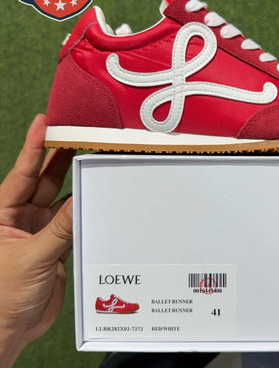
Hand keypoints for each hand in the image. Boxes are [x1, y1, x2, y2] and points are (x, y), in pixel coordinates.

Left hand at [0, 114, 74, 366]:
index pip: (21, 173)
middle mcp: (20, 218)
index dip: (33, 146)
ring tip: (93, 163)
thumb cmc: (1, 296)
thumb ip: (60, 229)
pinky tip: (95, 199)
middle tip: (79, 137)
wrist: (10, 330)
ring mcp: (39, 231)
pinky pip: (72, 221)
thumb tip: (82, 201)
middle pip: (44, 181)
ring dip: (76, 185)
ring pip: (61, 200)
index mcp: (1, 215)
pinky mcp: (55, 245)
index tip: (44, 122)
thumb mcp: (31, 257)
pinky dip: (84, 210)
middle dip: (61, 159)